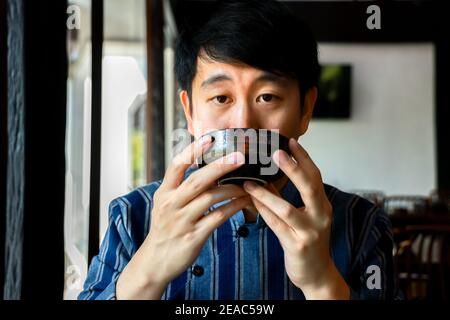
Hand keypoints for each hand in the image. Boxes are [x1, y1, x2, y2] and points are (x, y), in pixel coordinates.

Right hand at [117, 136, 250, 298]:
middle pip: (198, 179)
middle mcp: (171, 204)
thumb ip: (181, 188)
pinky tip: (244, 202)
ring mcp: (182, 220)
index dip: (193, 150)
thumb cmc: (165, 229)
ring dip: (233, 189)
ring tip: (248, 185)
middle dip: (221, 166)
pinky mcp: (194, 236)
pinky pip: (218, 217)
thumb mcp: (165, 205)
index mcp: (164, 193)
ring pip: (211, 198)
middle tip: (240, 156)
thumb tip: (205, 169)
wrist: (154, 262)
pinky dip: (233, 207)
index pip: (176, 166)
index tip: (210, 138)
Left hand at [243, 138, 349, 299]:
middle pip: (310, 187)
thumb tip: (265, 178)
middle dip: (294, 168)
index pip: (315, 176)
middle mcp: (320, 216)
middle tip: (277, 152)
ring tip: (249, 182)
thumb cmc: (307, 242)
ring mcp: (310, 232)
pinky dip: (263, 212)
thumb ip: (287, 197)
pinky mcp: (298, 246)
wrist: (317, 274)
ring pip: (288, 208)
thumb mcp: (302, 217)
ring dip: (267, 194)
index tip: (290, 141)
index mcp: (322, 206)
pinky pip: (277, 225)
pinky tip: (251, 202)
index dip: (303, 158)